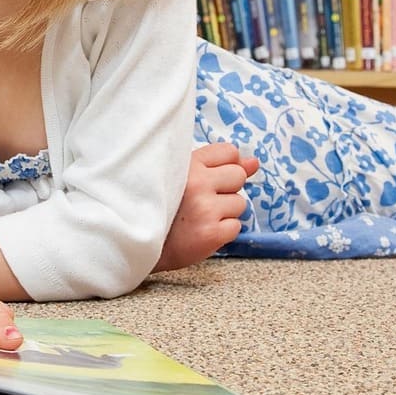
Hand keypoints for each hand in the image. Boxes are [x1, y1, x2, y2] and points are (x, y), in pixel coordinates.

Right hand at [155, 142, 255, 272]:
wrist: (141, 242)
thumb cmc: (162, 207)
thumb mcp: (183, 176)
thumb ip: (218, 166)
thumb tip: (254, 162)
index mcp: (189, 164)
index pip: (230, 152)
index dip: (224, 167)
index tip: (209, 179)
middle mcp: (198, 183)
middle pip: (239, 176)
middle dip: (226, 189)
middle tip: (202, 201)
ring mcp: (206, 209)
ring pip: (239, 204)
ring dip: (225, 212)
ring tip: (199, 217)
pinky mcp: (211, 234)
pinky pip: (236, 227)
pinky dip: (222, 232)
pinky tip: (201, 231)